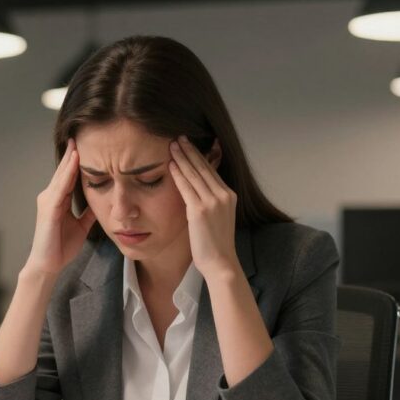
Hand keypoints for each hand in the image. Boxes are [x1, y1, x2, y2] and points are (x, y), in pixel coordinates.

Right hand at [23, 138, 97, 276]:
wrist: (48, 265)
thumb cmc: (61, 247)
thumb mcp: (81, 226)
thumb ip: (88, 212)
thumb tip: (102, 201)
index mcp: (58, 200)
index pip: (69, 176)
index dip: (77, 161)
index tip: (87, 145)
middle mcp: (50, 196)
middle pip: (64, 171)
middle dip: (72, 153)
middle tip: (80, 134)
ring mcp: (47, 201)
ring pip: (62, 176)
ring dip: (71, 159)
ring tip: (79, 142)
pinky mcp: (49, 209)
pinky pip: (60, 188)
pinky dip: (68, 174)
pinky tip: (75, 162)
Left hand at [168, 135, 240, 277]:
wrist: (220, 262)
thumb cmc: (215, 244)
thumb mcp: (217, 218)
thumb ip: (210, 202)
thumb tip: (196, 193)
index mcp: (229, 196)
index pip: (211, 170)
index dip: (199, 156)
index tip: (189, 145)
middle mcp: (223, 195)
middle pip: (203, 167)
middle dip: (190, 151)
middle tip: (179, 137)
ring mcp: (213, 202)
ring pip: (194, 174)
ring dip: (182, 157)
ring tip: (172, 145)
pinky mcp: (200, 210)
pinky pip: (186, 187)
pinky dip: (178, 174)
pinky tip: (171, 164)